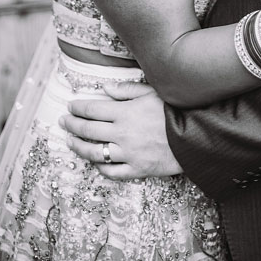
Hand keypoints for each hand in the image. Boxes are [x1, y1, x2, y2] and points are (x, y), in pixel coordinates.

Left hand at [59, 80, 181, 179]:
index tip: (70, 106)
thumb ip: (126, 90)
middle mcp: (122, 134)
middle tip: (64, 122)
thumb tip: (105, 88)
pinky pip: (114, 172)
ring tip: (71, 143)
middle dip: (72, 125)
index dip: (77, 108)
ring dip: (79, 147)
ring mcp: (129, 153)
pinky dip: (102, 168)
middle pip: (88, 130)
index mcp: (124, 113)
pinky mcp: (138, 169)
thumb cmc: (174, 112)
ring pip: (95, 153)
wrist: (196, 138)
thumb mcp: (152, 93)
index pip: (91, 110)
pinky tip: (96, 163)